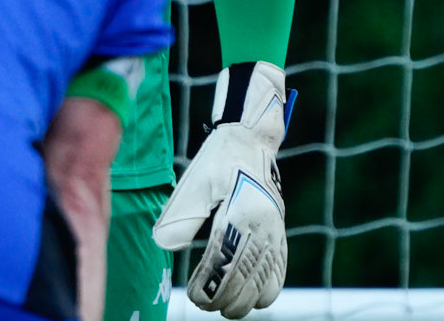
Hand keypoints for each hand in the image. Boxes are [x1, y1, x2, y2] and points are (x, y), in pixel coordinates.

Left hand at [153, 61, 288, 316]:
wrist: (251, 141)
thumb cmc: (219, 160)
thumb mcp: (195, 182)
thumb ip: (181, 215)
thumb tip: (163, 245)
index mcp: (242, 213)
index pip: (224, 264)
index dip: (208, 287)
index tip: (194, 296)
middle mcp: (264, 228)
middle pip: (246, 283)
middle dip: (222, 300)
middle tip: (201, 301)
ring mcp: (276, 235)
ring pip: (265, 288)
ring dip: (242, 301)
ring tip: (219, 301)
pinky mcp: (280, 237)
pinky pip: (278, 277)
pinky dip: (262, 293)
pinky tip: (244, 293)